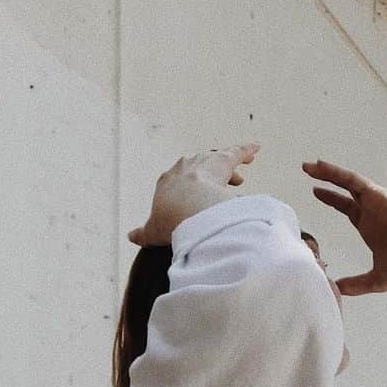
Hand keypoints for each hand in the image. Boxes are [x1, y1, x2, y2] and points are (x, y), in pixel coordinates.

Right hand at [127, 143, 259, 246]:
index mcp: (167, 180)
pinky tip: (256, 149)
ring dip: (227, 168)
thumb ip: (143, 233)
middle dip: (208, 177)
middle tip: (219, 190)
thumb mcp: (153, 231)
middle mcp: (184, 166)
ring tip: (238, 179)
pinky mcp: (223, 161)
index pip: (178, 179)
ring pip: (217, 160)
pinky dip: (246, 151)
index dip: (188, 188)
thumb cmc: (170, 221)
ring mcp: (203, 162)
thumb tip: (131, 237)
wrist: (187, 209)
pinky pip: (237, 153)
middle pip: (198, 167)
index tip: (195, 198)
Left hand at [301, 158, 386, 294]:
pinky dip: (335, 172)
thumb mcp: (377, 280)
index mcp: (370, 227)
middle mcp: (371, 212)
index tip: (316, 193)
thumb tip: (335, 290)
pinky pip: (351, 180)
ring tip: (307, 166)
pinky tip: (320, 166)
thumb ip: (355, 284)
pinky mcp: (376, 195)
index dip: (332, 200)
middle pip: (344, 193)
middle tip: (308, 175)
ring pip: (346, 182)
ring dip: (326, 173)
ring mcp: (374, 202)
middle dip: (326, 185)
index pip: (348, 209)